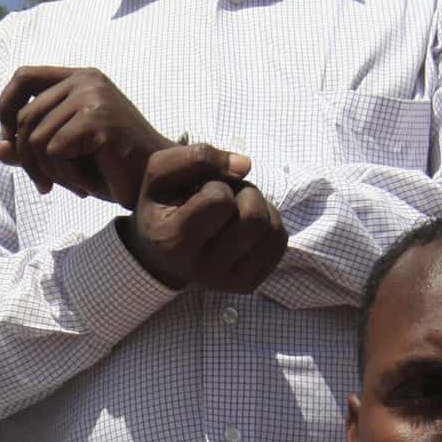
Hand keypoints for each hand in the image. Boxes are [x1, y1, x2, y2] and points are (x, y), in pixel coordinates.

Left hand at [0, 65, 175, 204]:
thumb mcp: (65, 156)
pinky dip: (65, 176)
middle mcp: (86, 80)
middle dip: (27, 159)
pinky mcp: (98, 120)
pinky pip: (55, 152)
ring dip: (49, 172)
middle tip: (45, 184)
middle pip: (25, 118)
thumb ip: (31, 148)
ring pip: (37, 139)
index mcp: (79, 78)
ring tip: (73, 184)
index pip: (23, 77)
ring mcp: (94, 97)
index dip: (6, 108)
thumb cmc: (113, 168)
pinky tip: (86, 184)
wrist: (156, 183)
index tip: (11, 141)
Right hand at [121, 142, 284, 293]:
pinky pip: (279, 241)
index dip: (216, 185)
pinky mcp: (248, 285)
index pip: (220, 200)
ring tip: (235, 210)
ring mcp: (226, 282)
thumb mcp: (162, 171)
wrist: (162, 250)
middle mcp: (200, 269)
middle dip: (245, 193)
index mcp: (172, 241)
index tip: (199, 192)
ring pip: (271, 229)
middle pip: (253, 218)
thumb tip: (246, 166)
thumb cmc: (164, 203)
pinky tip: (245, 224)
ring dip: (258, 206)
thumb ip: (198, 156)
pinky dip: (269, 221)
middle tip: (226, 196)